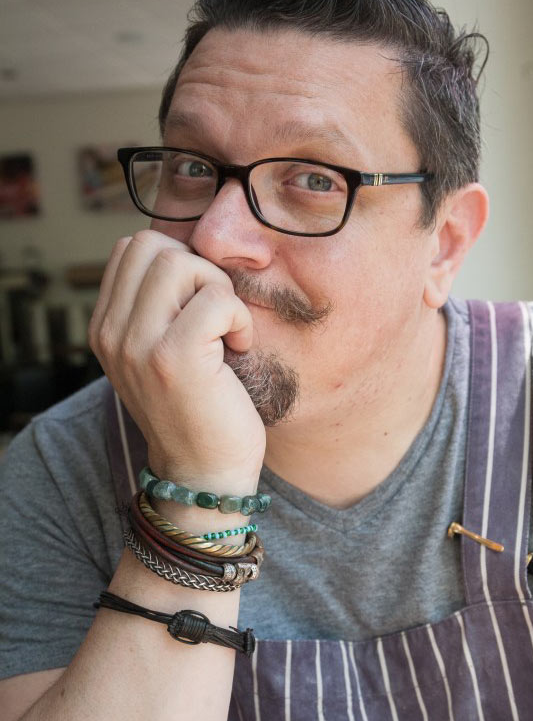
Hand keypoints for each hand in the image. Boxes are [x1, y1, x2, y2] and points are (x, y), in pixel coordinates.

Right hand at [89, 230, 265, 487]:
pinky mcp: (174, 357)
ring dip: (218, 290)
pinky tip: (239, 346)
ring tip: (226, 329)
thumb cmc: (198, 410)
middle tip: (216, 313)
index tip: (198, 304)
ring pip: (181, 262)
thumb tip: (187, 254)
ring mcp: (138, 345)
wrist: (204, 475)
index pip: (131, 248)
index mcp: (105, 328)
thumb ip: (156, 307)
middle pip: (153, 246)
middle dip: (198, 269)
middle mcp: (112, 334)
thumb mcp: (160, 354)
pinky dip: (238, 316)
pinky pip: (216, 298)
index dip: (177, 261)